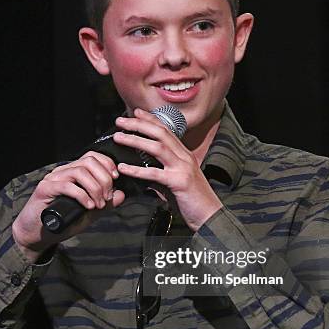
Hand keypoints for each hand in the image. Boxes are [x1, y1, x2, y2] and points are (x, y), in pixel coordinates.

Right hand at [12, 152, 124, 261]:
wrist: (37, 234)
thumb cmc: (62, 221)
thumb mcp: (89, 213)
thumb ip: (105, 204)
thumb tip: (121, 194)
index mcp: (73, 173)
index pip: (92, 157)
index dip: (107, 164)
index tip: (116, 178)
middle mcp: (63, 172)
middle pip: (88, 162)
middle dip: (103, 178)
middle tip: (107, 197)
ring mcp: (53, 179)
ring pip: (79, 172)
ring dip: (94, 188)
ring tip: (98, 204)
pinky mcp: (45, 189)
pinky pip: (66, 186)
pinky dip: (82, 195)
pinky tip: (88, 206)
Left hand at [113, 109, 221, 230]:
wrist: (210, 216)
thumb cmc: (192, 200)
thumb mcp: (174, 182)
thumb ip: (160, 173)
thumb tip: (141, 170)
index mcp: (184, 155)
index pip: (166, 130)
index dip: (151, 119)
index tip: (135, 112)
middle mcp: (185, 157)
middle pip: (160, 133)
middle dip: (139, 124)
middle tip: (120, 120)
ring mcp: (183, 168)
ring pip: (157, 147)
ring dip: (136, 140)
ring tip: (118, 137)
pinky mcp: (179, 182)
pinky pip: (155, 173)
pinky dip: (137, 170)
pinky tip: (123, 168)